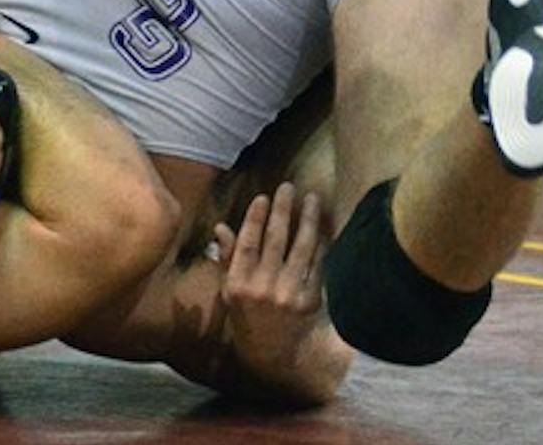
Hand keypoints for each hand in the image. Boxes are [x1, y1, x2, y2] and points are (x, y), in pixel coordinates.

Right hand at [212, 183, 327, 376]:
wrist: (274, 354)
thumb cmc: (248, 317)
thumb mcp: (230, 292)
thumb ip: (227, 259)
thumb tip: (220, 228)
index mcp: (238, 285)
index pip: (247, 243)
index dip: (255, 218)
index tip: (262, 197)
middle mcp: (263, 288)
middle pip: (275, 239)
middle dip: (282, 210)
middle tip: (288, 187)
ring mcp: (288, 294)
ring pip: (300, 248)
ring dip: (307, 220)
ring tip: (311, 199)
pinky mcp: (309, 300)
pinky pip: (316, 265)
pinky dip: (320, 244)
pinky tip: (322, 227)